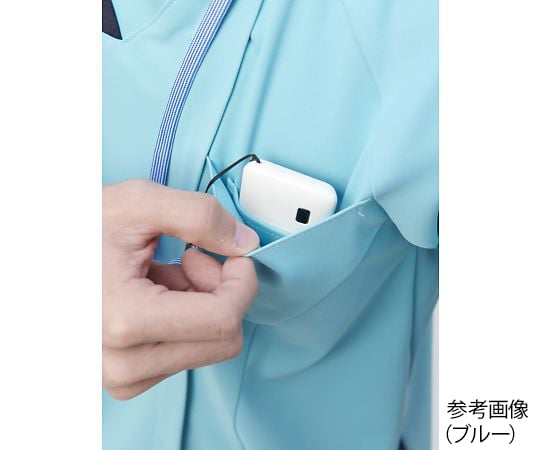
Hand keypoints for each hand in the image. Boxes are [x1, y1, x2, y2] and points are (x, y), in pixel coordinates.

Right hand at [103, 179, 259, 399]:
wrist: (42, 256)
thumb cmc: (81, 229)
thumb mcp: (138, 203)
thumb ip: (200, 217)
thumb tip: (246, 244)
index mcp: (125, 320)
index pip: (224, 321)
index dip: (242, 281)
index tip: (232, 254)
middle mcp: (123, 363)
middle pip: (223, 340)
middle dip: (221, 292)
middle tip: (192, 259)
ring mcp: (123, 377)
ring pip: (208, 348)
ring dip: (200, 305)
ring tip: (164, 273)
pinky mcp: (127, 379)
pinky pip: (186, 354)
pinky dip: (185, 320)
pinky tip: (157, 293)